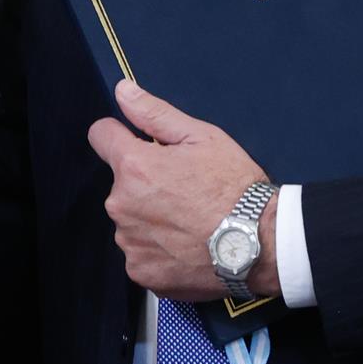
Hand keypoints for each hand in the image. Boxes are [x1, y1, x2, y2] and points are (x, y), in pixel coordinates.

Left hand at [87, 79, 279, 301]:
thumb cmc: (234, 188)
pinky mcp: (141, 272)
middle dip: (143, 183)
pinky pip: (140, 253)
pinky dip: (158, 250)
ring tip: (188, 222)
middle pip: (120, 183)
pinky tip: (186, 245)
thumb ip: (154, 113)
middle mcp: (121, 205)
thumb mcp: (202, 137)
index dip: (120, 135)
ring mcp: (129, 242)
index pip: (101, 136)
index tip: (140, 145)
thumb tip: (122, 91)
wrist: (261, 244)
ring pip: (130, 220)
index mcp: (134, 166)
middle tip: (183, 190)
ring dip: (149, 218)